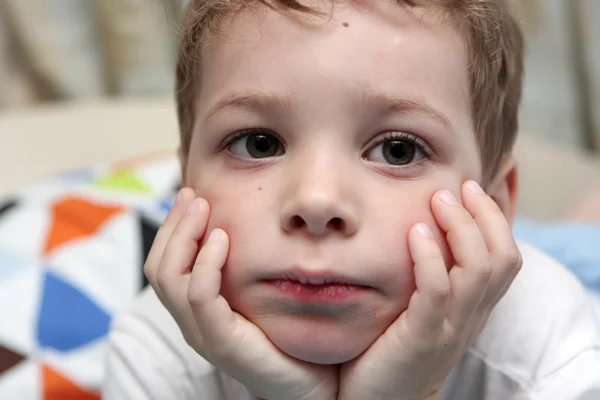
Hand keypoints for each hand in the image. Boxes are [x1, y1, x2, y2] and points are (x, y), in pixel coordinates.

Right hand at [144, 188, 338, 399]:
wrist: (312, 385)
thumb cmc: (290, 337)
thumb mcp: (262, 293)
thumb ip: (249, 266)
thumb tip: (250, 225)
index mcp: (198, 310)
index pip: (164, 263)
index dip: (172, 228)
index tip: (190, 195)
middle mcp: (192, 321)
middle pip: (159, 267)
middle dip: (173, 225)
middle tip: (193, 195)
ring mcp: (203, 333)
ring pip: (169, 278)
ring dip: (184, 236)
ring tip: (203, 207)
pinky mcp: (222, 342)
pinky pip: (200, 297)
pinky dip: (205, 264)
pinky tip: (223, 238)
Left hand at [338, 180, 521, 399]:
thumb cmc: (391, 348)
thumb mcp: (421, 310)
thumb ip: (431, 278)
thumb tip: (421, 228)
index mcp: (473, 309)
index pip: (505, 259)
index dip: (495, 220)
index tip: (470, 188)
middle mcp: (470, 318)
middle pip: (502, 259)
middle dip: (484, 216)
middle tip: (457, 188)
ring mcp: (449, 328)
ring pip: (477, 271)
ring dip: (460, 229)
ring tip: (438, 200)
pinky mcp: (421, 338)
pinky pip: (436, 292)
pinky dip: (429, 257)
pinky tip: (413, 232)